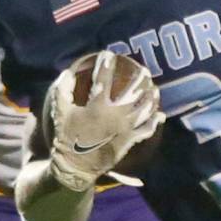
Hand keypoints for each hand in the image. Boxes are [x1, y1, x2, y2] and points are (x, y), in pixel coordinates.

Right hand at [47, 51, 161, 192]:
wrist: (76, 166)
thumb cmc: (67, 138)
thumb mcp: (61, 112)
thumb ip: (63, 90)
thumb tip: (67, 72)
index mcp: (98, 107)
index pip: (104, 79)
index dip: (106, 64)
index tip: (108, 54)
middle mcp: (115, 116)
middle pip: (134, 93)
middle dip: (140, 80)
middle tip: (144, 71)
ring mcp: (125, 129)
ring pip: (144, 110)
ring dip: (151, 99)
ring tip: (155, 90)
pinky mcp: (129, 141)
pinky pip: (146, 130)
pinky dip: (154, 122)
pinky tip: (160, 115)